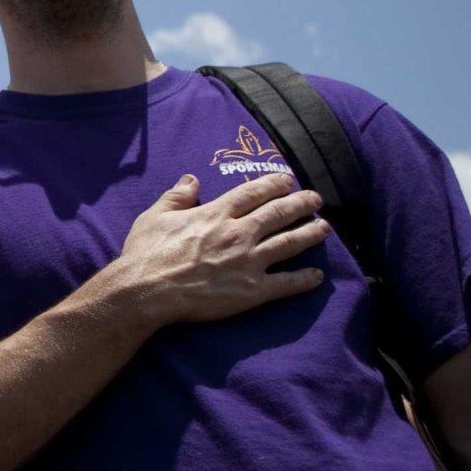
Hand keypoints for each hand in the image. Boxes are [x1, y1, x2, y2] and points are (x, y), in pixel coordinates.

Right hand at [108, 172, 329, 330]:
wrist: (146, 292)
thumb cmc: (146, 254)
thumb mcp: (154, 217)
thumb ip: (176, 196)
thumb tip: (191, 179)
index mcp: (216, 214)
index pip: (253, 193)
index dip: (273, 184)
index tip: (287, 180)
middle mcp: (238, 234)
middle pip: (278, 213)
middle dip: (301, 203)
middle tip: (316, 198)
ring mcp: (249, 262)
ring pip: (290, 243)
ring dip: (311, 233)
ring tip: (325, 227)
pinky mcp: (252, 290)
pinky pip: (286, 283)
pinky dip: (304, 279)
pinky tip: (318, 276)